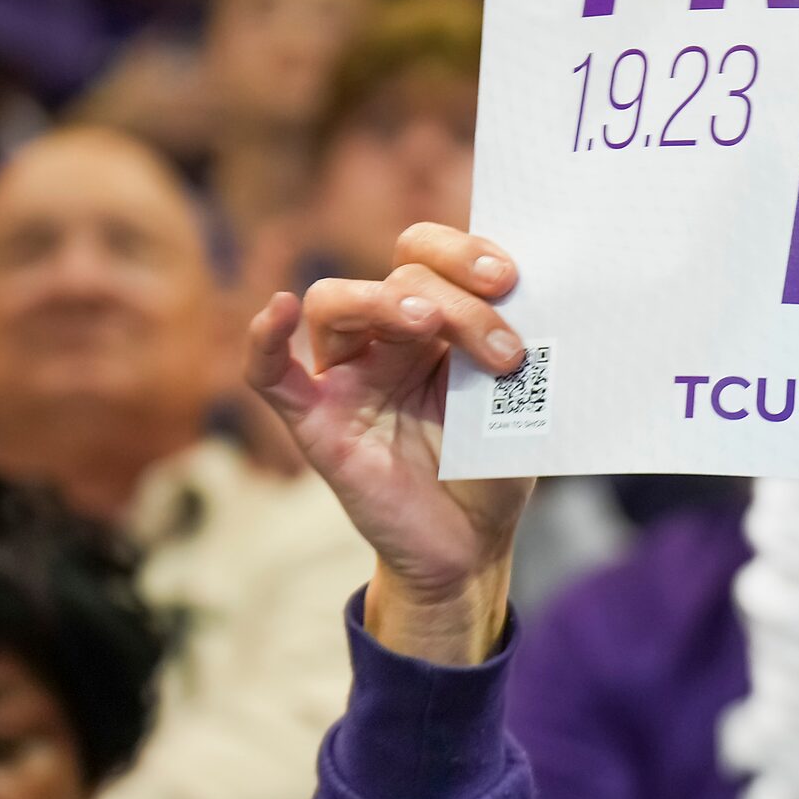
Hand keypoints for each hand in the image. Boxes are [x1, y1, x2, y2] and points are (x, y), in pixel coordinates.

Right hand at [245, 222, 535, 664]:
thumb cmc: (492, 468)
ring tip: (431, 326)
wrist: (471, 545)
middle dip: (456, 302)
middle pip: (399, 278)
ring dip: (385, 302)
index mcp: (437, 324)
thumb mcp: (518, 407)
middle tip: (505, 349)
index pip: (428, 255)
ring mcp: (347, 377)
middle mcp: (387, 340)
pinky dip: (264, 340)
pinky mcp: (315, 422)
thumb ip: (512, 356)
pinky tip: (278, 311)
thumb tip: (533, 306)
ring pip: (335, 304)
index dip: (463, 253)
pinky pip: (270, 374)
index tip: (510, 279)